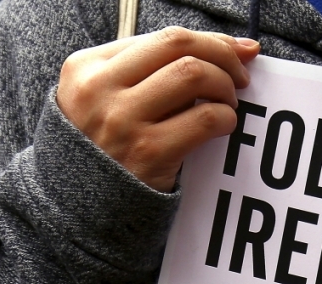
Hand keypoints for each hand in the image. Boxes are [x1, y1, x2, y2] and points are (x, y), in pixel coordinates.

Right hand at [57, 26, 258, 191]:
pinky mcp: (149, 153)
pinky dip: (225, 117)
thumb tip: (234, 47)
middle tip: (240, 76)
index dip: (211, 41)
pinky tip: (223, 126)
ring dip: (225, 87)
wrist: (81, 208)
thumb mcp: (105, 99)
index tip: (236, 51)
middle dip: (224, 56)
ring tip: (228, 103)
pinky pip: (205, 118)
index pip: (164, 38)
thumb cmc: (107, 146)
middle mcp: (101, 89)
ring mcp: (123, 121)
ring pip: (194, 75)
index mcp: (87, 67)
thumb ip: (151, 70)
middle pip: (182, 48)